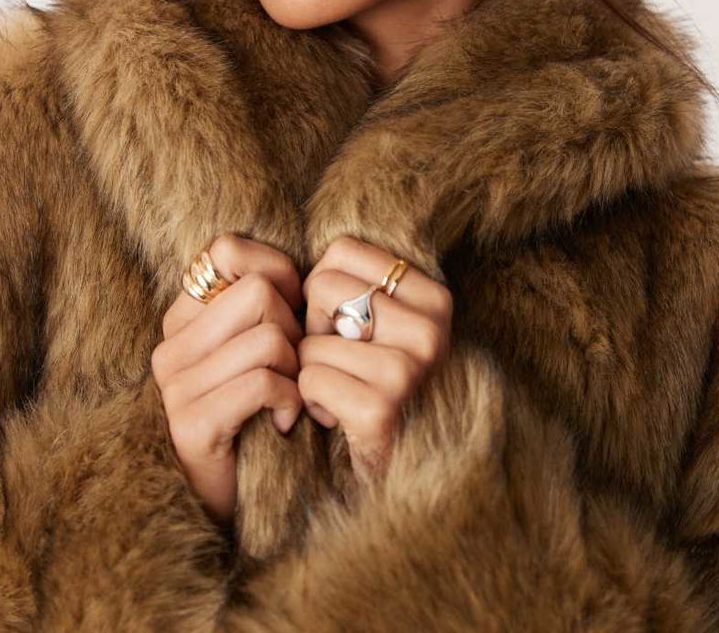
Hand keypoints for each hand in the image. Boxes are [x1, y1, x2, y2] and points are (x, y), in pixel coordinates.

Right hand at [151, 235, 303, 526]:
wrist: (238, 496)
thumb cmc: (263, 410)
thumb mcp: (262, 344)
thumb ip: (268, 300)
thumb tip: (309, 269)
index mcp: (183, 316)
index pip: (227, 249)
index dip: (276, 270)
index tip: (292, 308)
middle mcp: (171, 345)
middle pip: (258, 292)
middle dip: (294, 327)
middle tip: (293, 367)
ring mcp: (175, 385)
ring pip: (268, 337)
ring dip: (295, 370)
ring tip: (289, 396)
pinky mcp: (190, 424)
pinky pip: (261, 383)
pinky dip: (289, 401)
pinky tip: (285, 421)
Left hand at [298, 236, 452, 481]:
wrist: (401, 469)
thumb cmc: (374, 383)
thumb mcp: (381, 324)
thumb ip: (356, 282)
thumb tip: (284, 249)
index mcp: (434, 296)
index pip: (343, 250)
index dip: (322, 286)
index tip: (341, 322)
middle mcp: (431, 328)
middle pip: (323, 286)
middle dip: (312, 325)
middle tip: (337, 360)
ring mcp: (410, 368)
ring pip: (311, 339)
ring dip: (311, 370)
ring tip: (342, 392)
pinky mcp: (382, 408)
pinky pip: (310, 379)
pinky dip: (310, 401)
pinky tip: (338, 417)